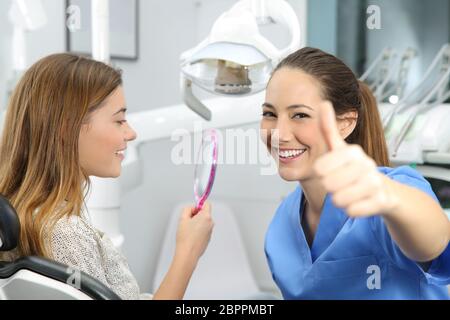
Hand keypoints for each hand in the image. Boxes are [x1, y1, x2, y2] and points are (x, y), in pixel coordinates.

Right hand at [175, 202, 213, 262]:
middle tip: (187, 220)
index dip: (198, 205)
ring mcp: (210, 232)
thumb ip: (187, 209)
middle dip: (196, 215)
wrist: (188, 253)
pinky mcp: (208, 238)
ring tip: (187, 230)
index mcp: (206, 217)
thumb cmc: (185, 238)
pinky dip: (198, 230)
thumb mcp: (182, 218)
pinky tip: (190, 236)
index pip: (206, 204)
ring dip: (196, 223)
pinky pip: (203, 230)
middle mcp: (210, 223)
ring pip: (203, 222)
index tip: (193, 208)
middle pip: (204, 213)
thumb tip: (192, 208)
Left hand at [313, 102, 397, 216]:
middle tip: (341, 184)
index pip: (319, 168)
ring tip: (349, 192)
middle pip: (328, 185)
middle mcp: (366, 164)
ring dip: (340, 199)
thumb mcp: (340, 148)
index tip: (330, 170)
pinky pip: (353, 211)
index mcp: (352, 151)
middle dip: (331, 188)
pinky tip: (359, 202)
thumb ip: (328, 128)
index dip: (322, 173)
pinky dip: (352, 209)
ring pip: (339, 200)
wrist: (384, 190)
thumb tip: (323, 102)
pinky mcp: (382, 201)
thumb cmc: (354, 168)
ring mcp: (375, 182)